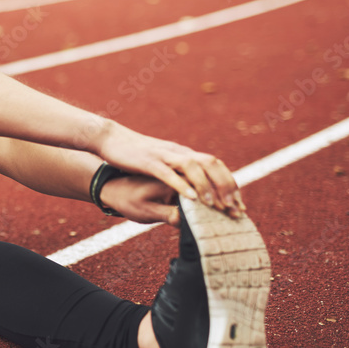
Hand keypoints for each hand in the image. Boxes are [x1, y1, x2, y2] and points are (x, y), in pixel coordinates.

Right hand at [95, 122, 245, 218]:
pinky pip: (168, 173)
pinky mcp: (148, 161)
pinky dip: (181, 185)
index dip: (230, 184)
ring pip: (193, 167)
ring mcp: (163, 155)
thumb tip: (192, 188)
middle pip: (211, 164)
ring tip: (216, 206)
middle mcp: (178, 152)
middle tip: (234, 209)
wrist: (109, 138)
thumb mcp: (161, 162)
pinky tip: (191, 199)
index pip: (215, 165)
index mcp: (183, 153)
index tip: (239, 205)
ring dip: (207, 187)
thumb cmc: (134, 154)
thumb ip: (177, 172)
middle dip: (226, 187)